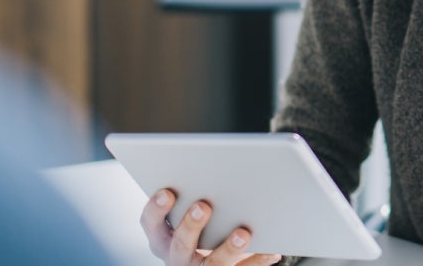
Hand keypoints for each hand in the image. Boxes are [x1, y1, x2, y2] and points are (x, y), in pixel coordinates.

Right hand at [140, 188, 283, 265]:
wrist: (211, 264)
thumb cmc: (200, 229)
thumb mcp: (188, 217)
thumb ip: (195, 196)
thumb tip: (218, 167)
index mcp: (163, 237)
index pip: (151, 223)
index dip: (156, 208)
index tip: (167, 191)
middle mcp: (177, 257)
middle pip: (180, 244)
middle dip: (190, 224)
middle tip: (203, 205)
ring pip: (212, 263)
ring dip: (228, 247)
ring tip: (243, 233)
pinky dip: (257, 260)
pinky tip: (272, 250)